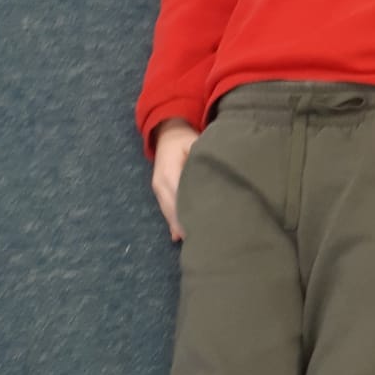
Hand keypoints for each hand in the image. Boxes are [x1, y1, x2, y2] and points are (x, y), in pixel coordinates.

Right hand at [151, 119, 199, 241]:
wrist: (167, 132)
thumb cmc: (184, 138)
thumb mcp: (195, 143)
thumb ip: (203, 161)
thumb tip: (215, 177)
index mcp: (169, 173)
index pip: (180, 200)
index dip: (191, 216)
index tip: (205, 230)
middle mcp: (160, 185)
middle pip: (173, 212)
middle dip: (187, 227)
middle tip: (205, 242)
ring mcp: (158, 190)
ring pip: (169, 214)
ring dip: (181, 227)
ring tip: (196, 243)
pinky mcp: (161, 192)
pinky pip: (167, 212)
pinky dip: (175, 224)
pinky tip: (181, 238)